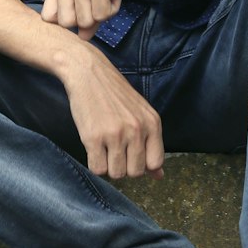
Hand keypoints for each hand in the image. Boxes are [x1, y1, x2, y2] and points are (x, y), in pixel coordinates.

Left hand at [41, 0, 156, 39]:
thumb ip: (84, 11)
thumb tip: (83, 37)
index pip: (49, 16)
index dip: (68, 20)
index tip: (84, 11)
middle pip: (67, 23)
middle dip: (87, 19)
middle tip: (100, 0)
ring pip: (86, 22)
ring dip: (103, 12)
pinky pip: (102, 15)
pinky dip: (114, 7)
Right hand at [60, 41, 163, 179]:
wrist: (87, 71)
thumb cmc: (114, 93)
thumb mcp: (140, 112)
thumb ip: (151, 143)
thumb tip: (159, 176)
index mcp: (152, 122)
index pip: (155, 163)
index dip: (142, 163)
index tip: (131, 153)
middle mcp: (137, 129)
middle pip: (135, 172)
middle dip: (124, 165)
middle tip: (114, 147)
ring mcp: (116, 134)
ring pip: (116, 174)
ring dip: (108, 165)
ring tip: (104, 145)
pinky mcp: (94, 138)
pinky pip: (97, 169)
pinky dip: (94, 163)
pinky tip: (93, 146)